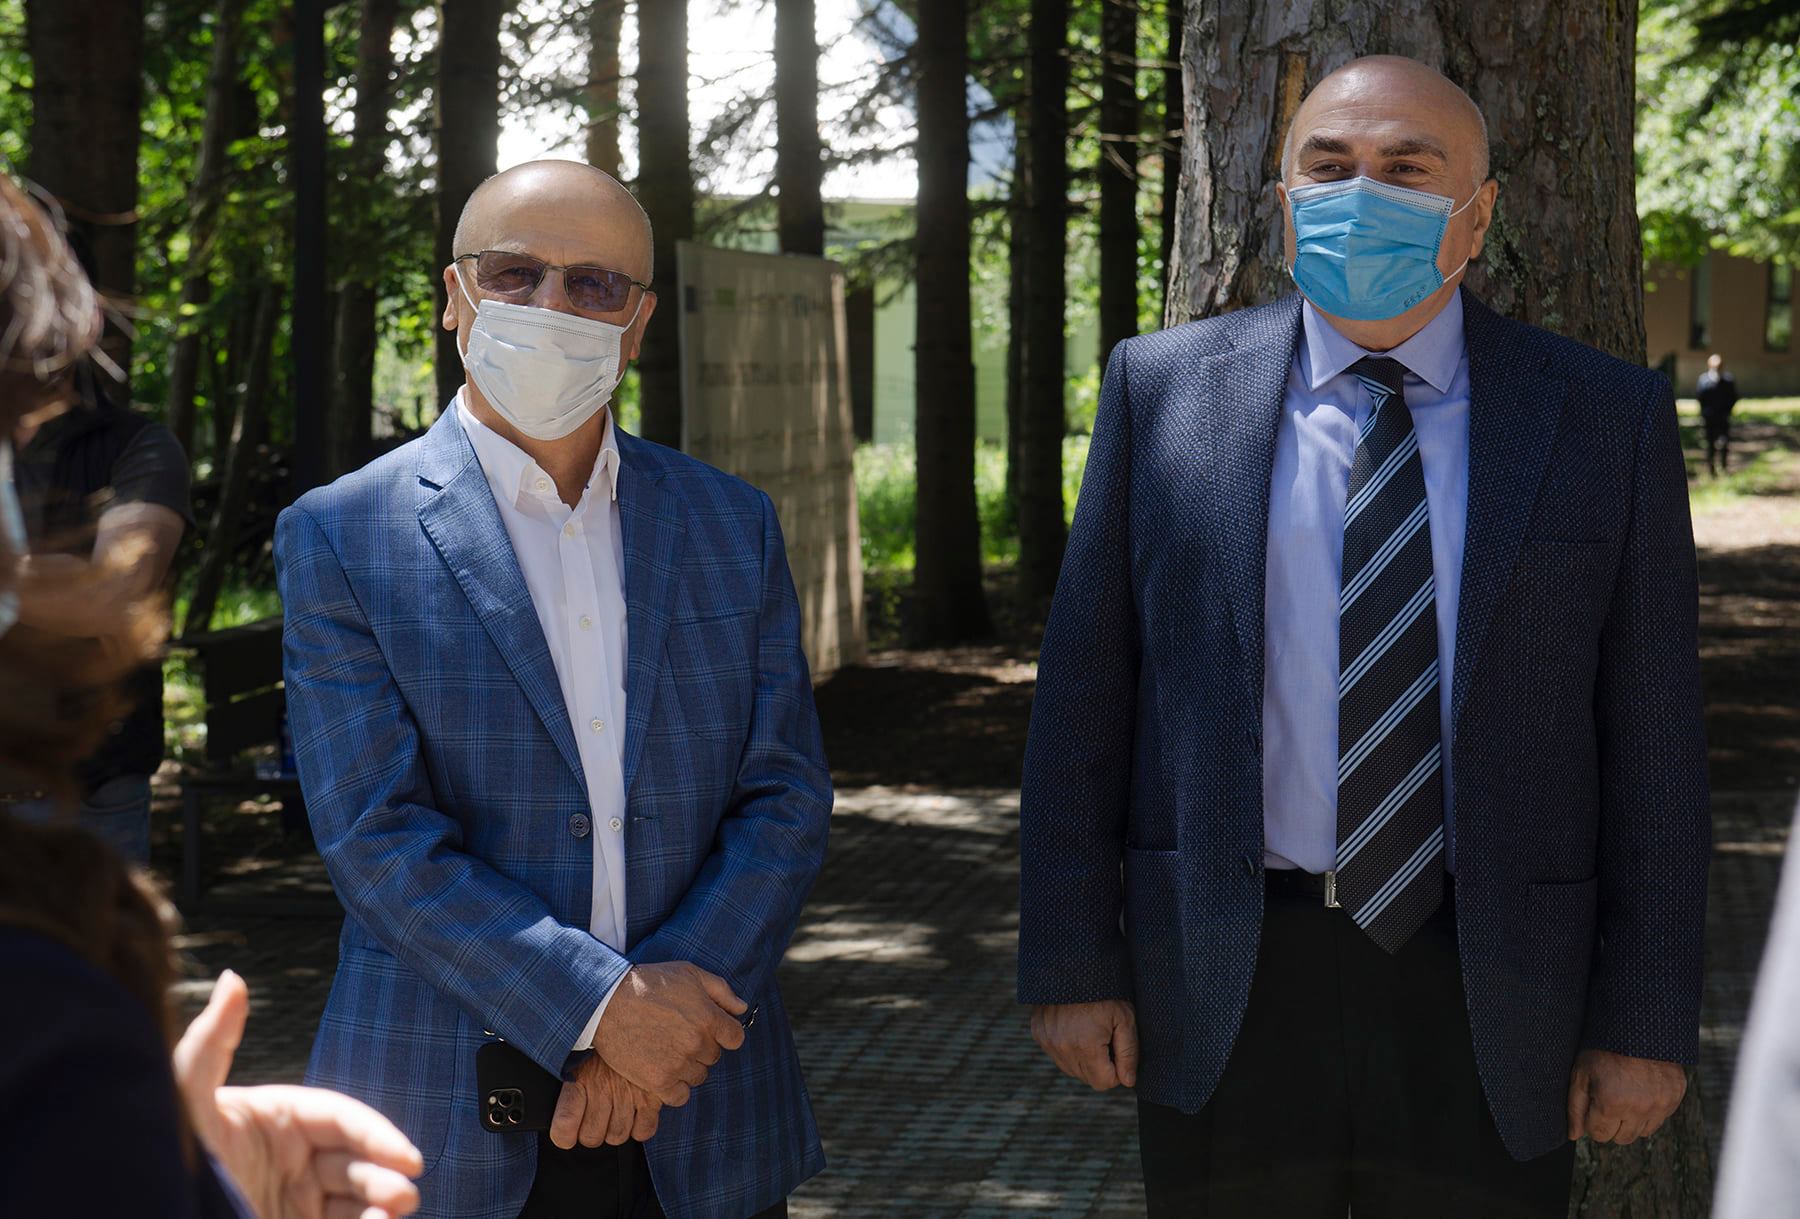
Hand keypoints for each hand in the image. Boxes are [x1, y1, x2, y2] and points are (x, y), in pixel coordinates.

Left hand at [174, 970, 423, 1218]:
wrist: (156, 1206)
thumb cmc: (167, 1159)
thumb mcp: (185, 1102)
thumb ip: (209, 1042)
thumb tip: (233, 977)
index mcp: (277, 1119)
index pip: (342, 1119)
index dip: (379, 1135)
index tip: (408, 1158)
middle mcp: (288, 1159)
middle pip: (355, 1161)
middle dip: (385, 1176)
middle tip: (404, 1197)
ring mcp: (289, 1200)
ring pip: (354, 1199)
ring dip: (381, 1206)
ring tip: (392, 1217)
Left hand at [549, 1054, 662, 1149]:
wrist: (634, 1022)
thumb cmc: (603, 1045)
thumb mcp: (577, 1058)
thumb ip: (568, 1086)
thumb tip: (560, 1116)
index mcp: (580, 1079)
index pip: (565, 1125)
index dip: (564, 1136)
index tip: (567, 1134)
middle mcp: (603, 1089)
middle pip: (591, 1138)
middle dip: (592, 1132)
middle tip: (595, 1117)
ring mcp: (629, 1095)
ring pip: (617, 1136)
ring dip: (615, 1129)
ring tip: (616, 1111)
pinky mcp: (653, 1098)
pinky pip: (643, 1132)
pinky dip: (640, 1127)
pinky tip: (636, 1112)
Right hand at [592, 963, 747, 1106]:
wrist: (607, 1001)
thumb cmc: (649, 983)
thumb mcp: (689, 973)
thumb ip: (721, 991)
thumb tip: (741, 1008)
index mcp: (709, 1018)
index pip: (735, 1038)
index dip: (723, 1033)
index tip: (708, 1029)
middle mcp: (697, 1043)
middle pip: (713, 1057)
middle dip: (701, 1047)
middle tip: (678, 1035)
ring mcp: (678, 1065)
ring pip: (697, 1076)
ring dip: (687, 1067)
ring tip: (666, 1050)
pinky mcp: (658, 1081)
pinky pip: (680, 1096)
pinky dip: (674, 1088)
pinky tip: (663, 1072)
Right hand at [1031, 1000, 1138, 1090]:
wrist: (1073, 964)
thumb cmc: (1105, 991)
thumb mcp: (1125, 1019)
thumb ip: (1128, 1054)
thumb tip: (1128, 1082)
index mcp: (1086, 1047)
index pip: (1104, 1083)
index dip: (1116, 1070)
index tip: (1117, 1048)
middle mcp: (1062, 1048)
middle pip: (1087, 1077)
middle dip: (1100, 1064)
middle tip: (1104, 1036)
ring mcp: (1047, 1041)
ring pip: (1071, 1068)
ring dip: (1083, 1057)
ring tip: (1088, 1030)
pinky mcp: (1039, 1033)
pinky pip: (1056, 1054)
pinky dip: (1067, 1046)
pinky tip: (1074, 1026)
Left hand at [1566, 1048, 1686, 1144]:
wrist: (1637, 1026)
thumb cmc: (1603, 1050)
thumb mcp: (1581, 1074)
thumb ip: (1575, 1108)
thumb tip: (1574, 1135)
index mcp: (1611, 1103)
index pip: (1599, 1135)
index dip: (1592, 1120)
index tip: (1593, 1104)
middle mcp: (1638, 1109)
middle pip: (1621, 1138)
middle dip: (1611, 1124)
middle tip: (1608, 1100)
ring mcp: (1659, 1105)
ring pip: (1641, 1133)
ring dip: (1630, 1121)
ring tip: (1624, 1095)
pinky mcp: (1674, 1099)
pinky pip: (1659, 1120)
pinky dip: (1648, 1112)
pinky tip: (1640, 1092)